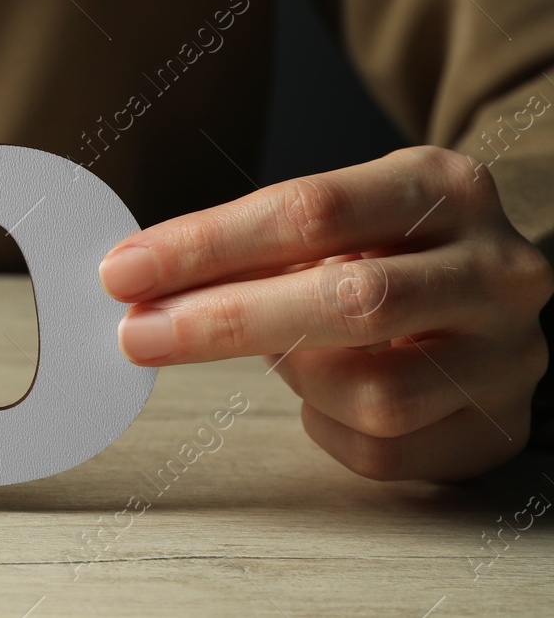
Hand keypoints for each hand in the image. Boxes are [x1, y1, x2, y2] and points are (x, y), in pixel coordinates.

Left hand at [99, 145, 552, 479]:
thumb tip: (135, 282)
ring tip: (280, 352)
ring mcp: (510, 353)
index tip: (124, 273)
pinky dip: (329, 428)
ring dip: (296, 378)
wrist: (489, 288)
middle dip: (226, 322)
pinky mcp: (504, 425)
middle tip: (138, 334)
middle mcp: (495, 267)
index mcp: (442, 187)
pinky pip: (385, 450)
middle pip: (350, 302)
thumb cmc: (386, 247)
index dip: (207, 246)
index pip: (310, 211)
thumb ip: (252, 244)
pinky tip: (325, 396)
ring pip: (373, 393)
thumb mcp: (336, 217)